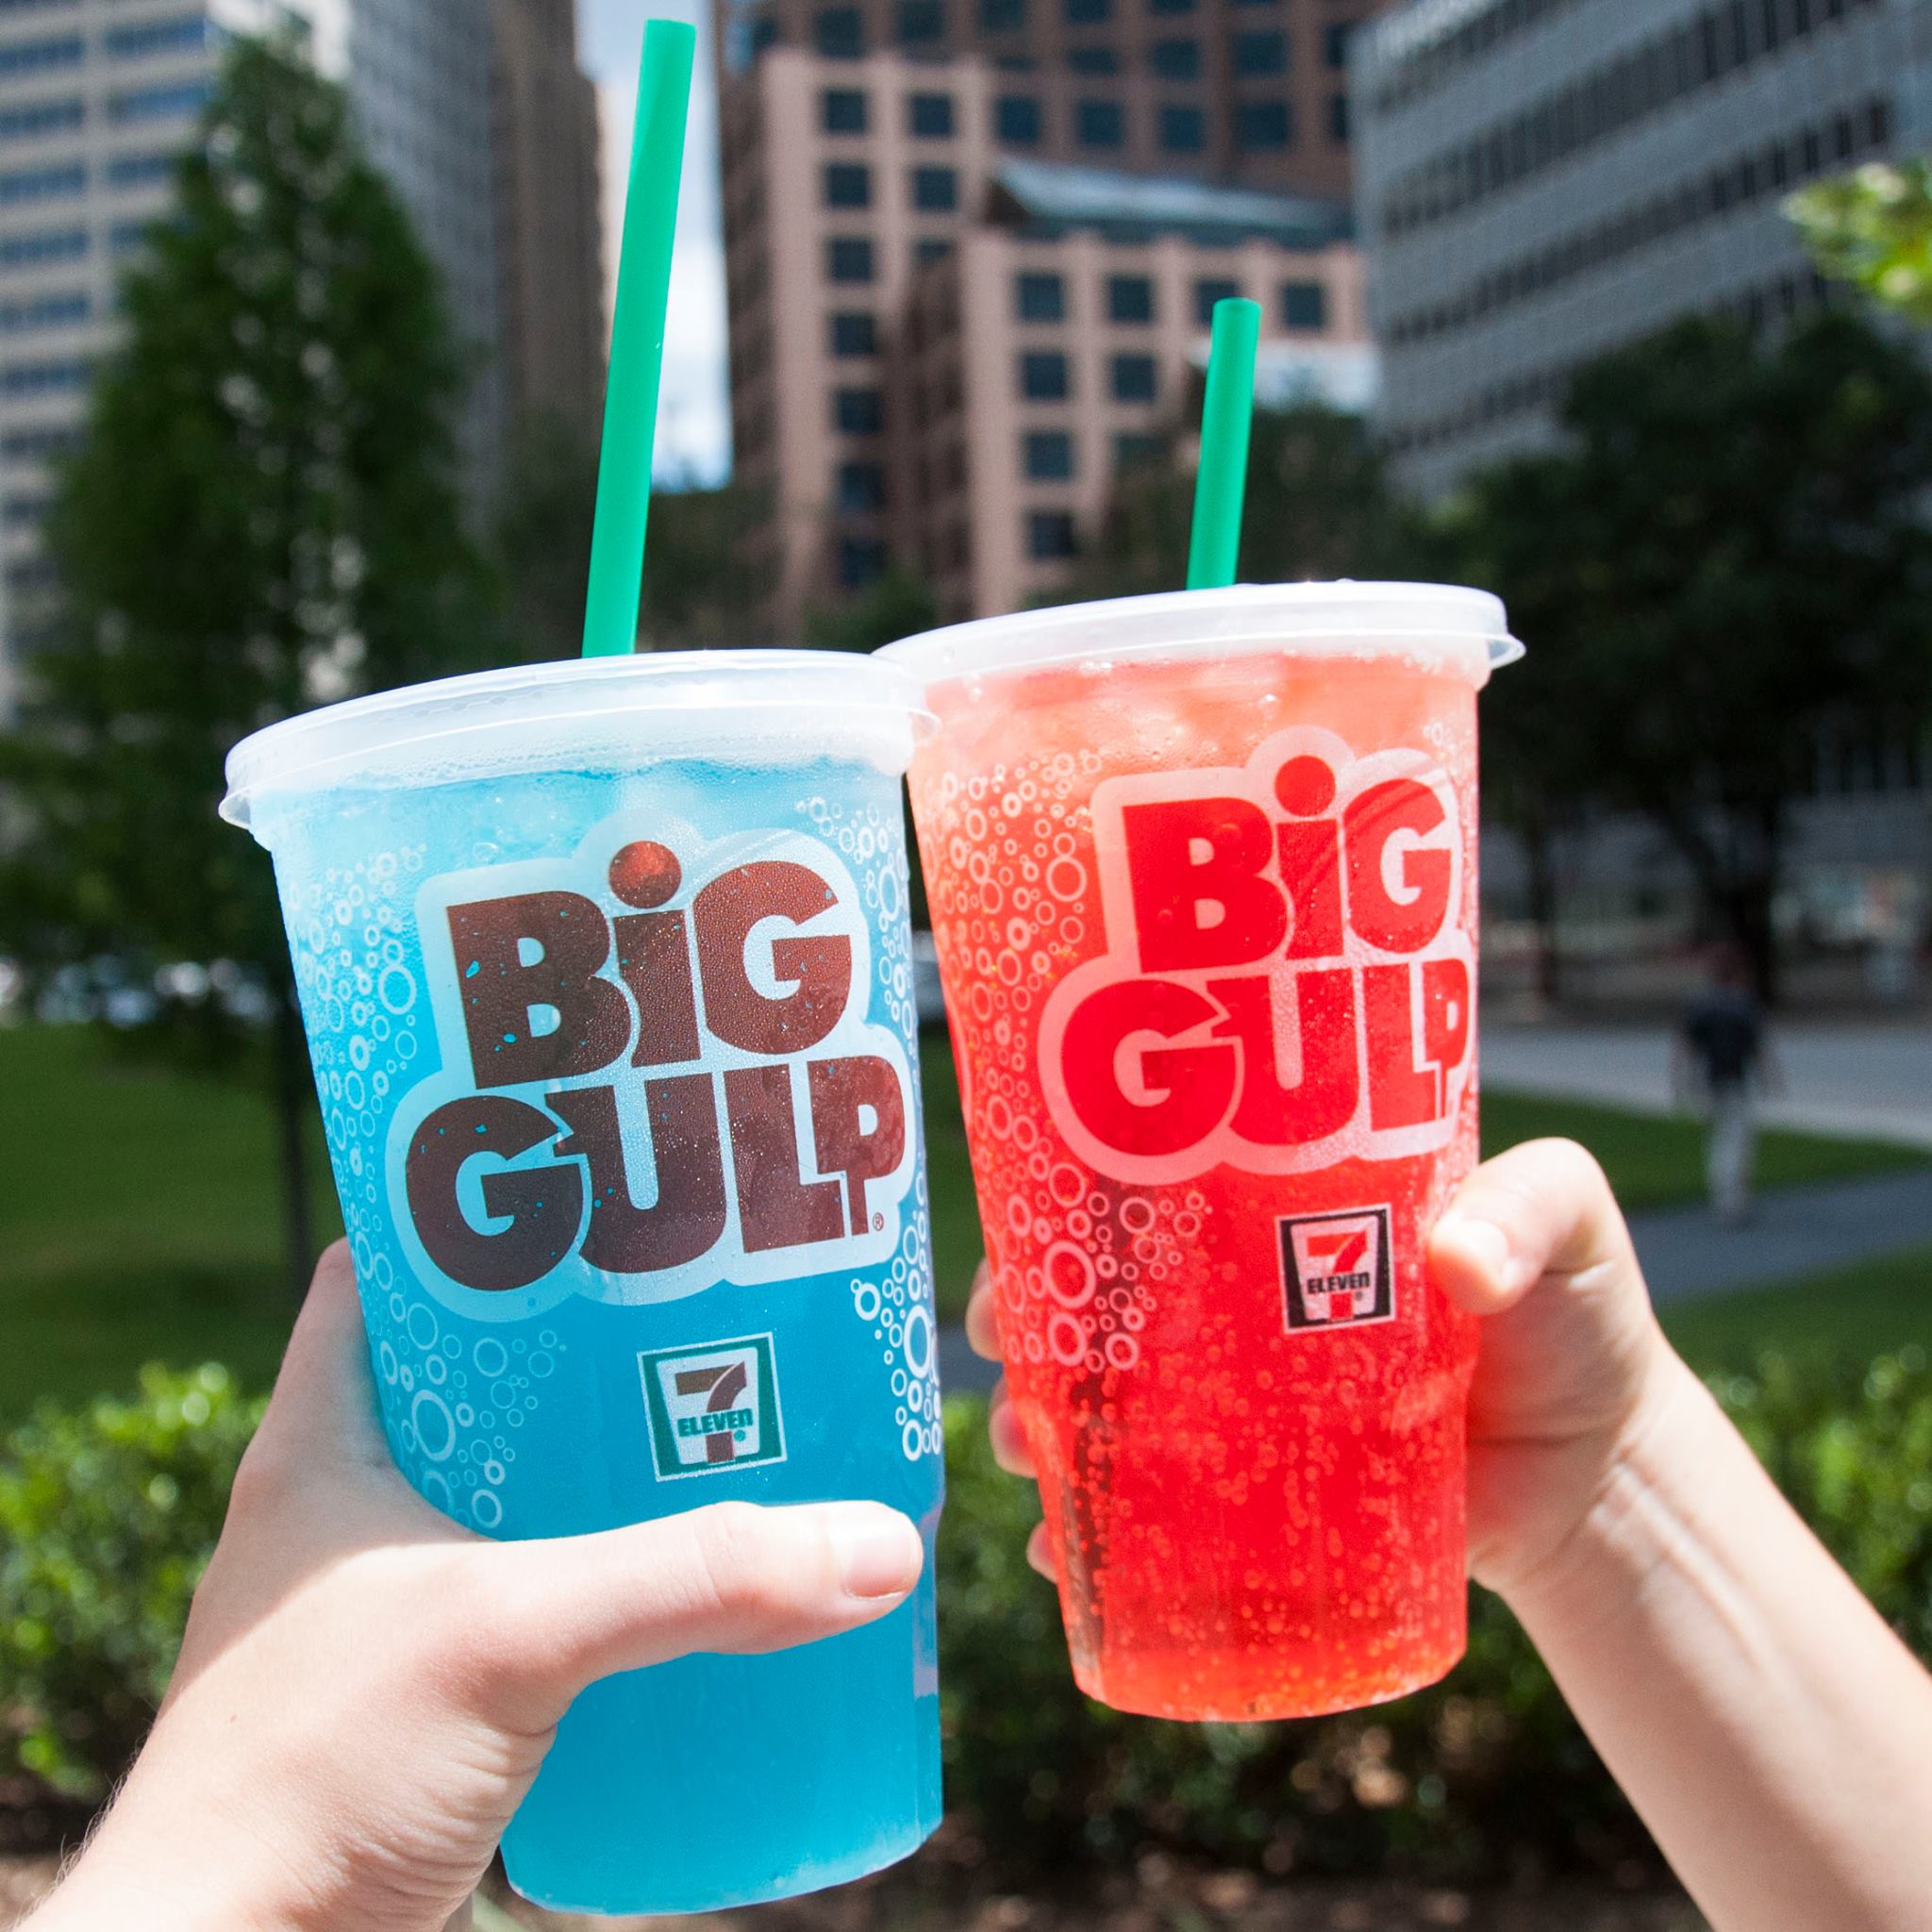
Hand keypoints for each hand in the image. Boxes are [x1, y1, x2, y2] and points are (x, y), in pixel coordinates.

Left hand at [31, 1244, 923, 1931]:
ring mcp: (386, 1609)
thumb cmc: (305, 1779)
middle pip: (484, 1382)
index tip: (603, 1186)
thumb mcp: (513, 1638)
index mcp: (326, 1442)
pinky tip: (690, 1589)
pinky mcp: (428, 1700)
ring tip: (731, 1433)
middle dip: (596, 1349)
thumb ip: (697, 1580)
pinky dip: (608, 1583)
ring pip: (519, 1497)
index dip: (487, 1215)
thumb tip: (876, 1543)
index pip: (391, 1270)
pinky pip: (536, 1601)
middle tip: (713, 1309)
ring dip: (612, 1473)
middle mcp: (351, 1510)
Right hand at [970, 1139, 1690, 1605]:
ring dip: (1040, 1425)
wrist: (1602, 1475)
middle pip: (1098, 1301)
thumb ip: (1531, 1213)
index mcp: (1276, 1217)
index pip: (1150, 1186)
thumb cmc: (1575, 1317)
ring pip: (1104, 1410)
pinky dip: (1096, 1543)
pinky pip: (1152, 1521)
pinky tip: (1062, 1559)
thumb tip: (1458, 1262)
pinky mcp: (1257, 1506)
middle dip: (1025, 1319)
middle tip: (998, 1338)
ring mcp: (1237, 1413)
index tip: (1022, 1222)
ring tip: (1022, 1448)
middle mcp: (1234, 1310)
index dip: (1068, 1196)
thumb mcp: (1567, 1224)